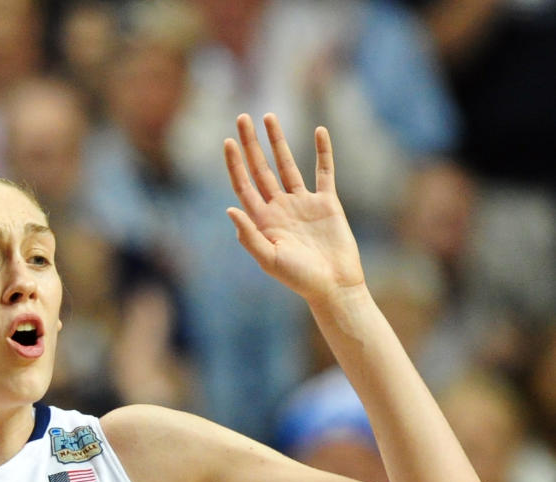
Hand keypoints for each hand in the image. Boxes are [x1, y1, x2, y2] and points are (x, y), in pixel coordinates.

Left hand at [223, 113, 365, 303]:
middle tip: (242, 118)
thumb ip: (249, 235)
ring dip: (278, 141)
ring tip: (269, 117)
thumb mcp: (269, 259)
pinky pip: (324, 171)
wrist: (334, 285)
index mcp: (262, 220)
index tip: (227, 141)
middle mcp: (279, 208)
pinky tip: (320, 131)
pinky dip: (323, 151)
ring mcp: (302, 203)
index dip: (234, 164)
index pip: (243, 185)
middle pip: (261, 169)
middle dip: (250, 144)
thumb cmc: (299, 278)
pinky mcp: (327, 202)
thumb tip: (230, 209)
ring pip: (287, 165)